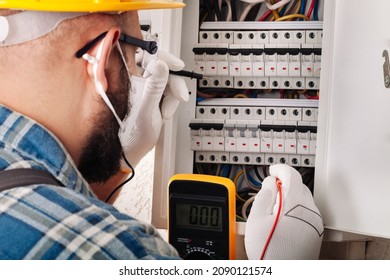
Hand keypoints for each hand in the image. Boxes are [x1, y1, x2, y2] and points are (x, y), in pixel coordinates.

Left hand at [118, 49, 188, 169]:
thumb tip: (161, 64)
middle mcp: (137, 83)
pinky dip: (170, 104)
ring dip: (172, 97)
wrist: (131, 152)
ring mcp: (146, 91)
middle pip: (162, 69)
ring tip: (165, 113)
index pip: (148, 57)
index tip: (177, 65)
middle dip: (173, 83)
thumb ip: (154, 86)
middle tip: (180, 95)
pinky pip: (168, 94)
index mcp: (130, 80)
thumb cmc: (130, 136)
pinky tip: (164, 114)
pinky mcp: (153, 100)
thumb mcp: (146, 110)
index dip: (164, 58)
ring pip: (167, 83)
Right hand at [244, 164, 323, 258]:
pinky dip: (296, 208)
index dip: (280, 169)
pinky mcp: (316, 232)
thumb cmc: (268, 251)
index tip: (273, 170)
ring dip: (290, 196)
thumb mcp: (256, 219)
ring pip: (303, 198)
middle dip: (284, 184)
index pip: (291, 175)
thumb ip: (264, 195)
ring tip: (274, 209)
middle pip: (298, 185)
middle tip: (269, 190)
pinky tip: (283, 220)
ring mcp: (315, 222)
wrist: (283, 273)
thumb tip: (270, 183)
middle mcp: (309, 210)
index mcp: (294, 203)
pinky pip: (307, 211)